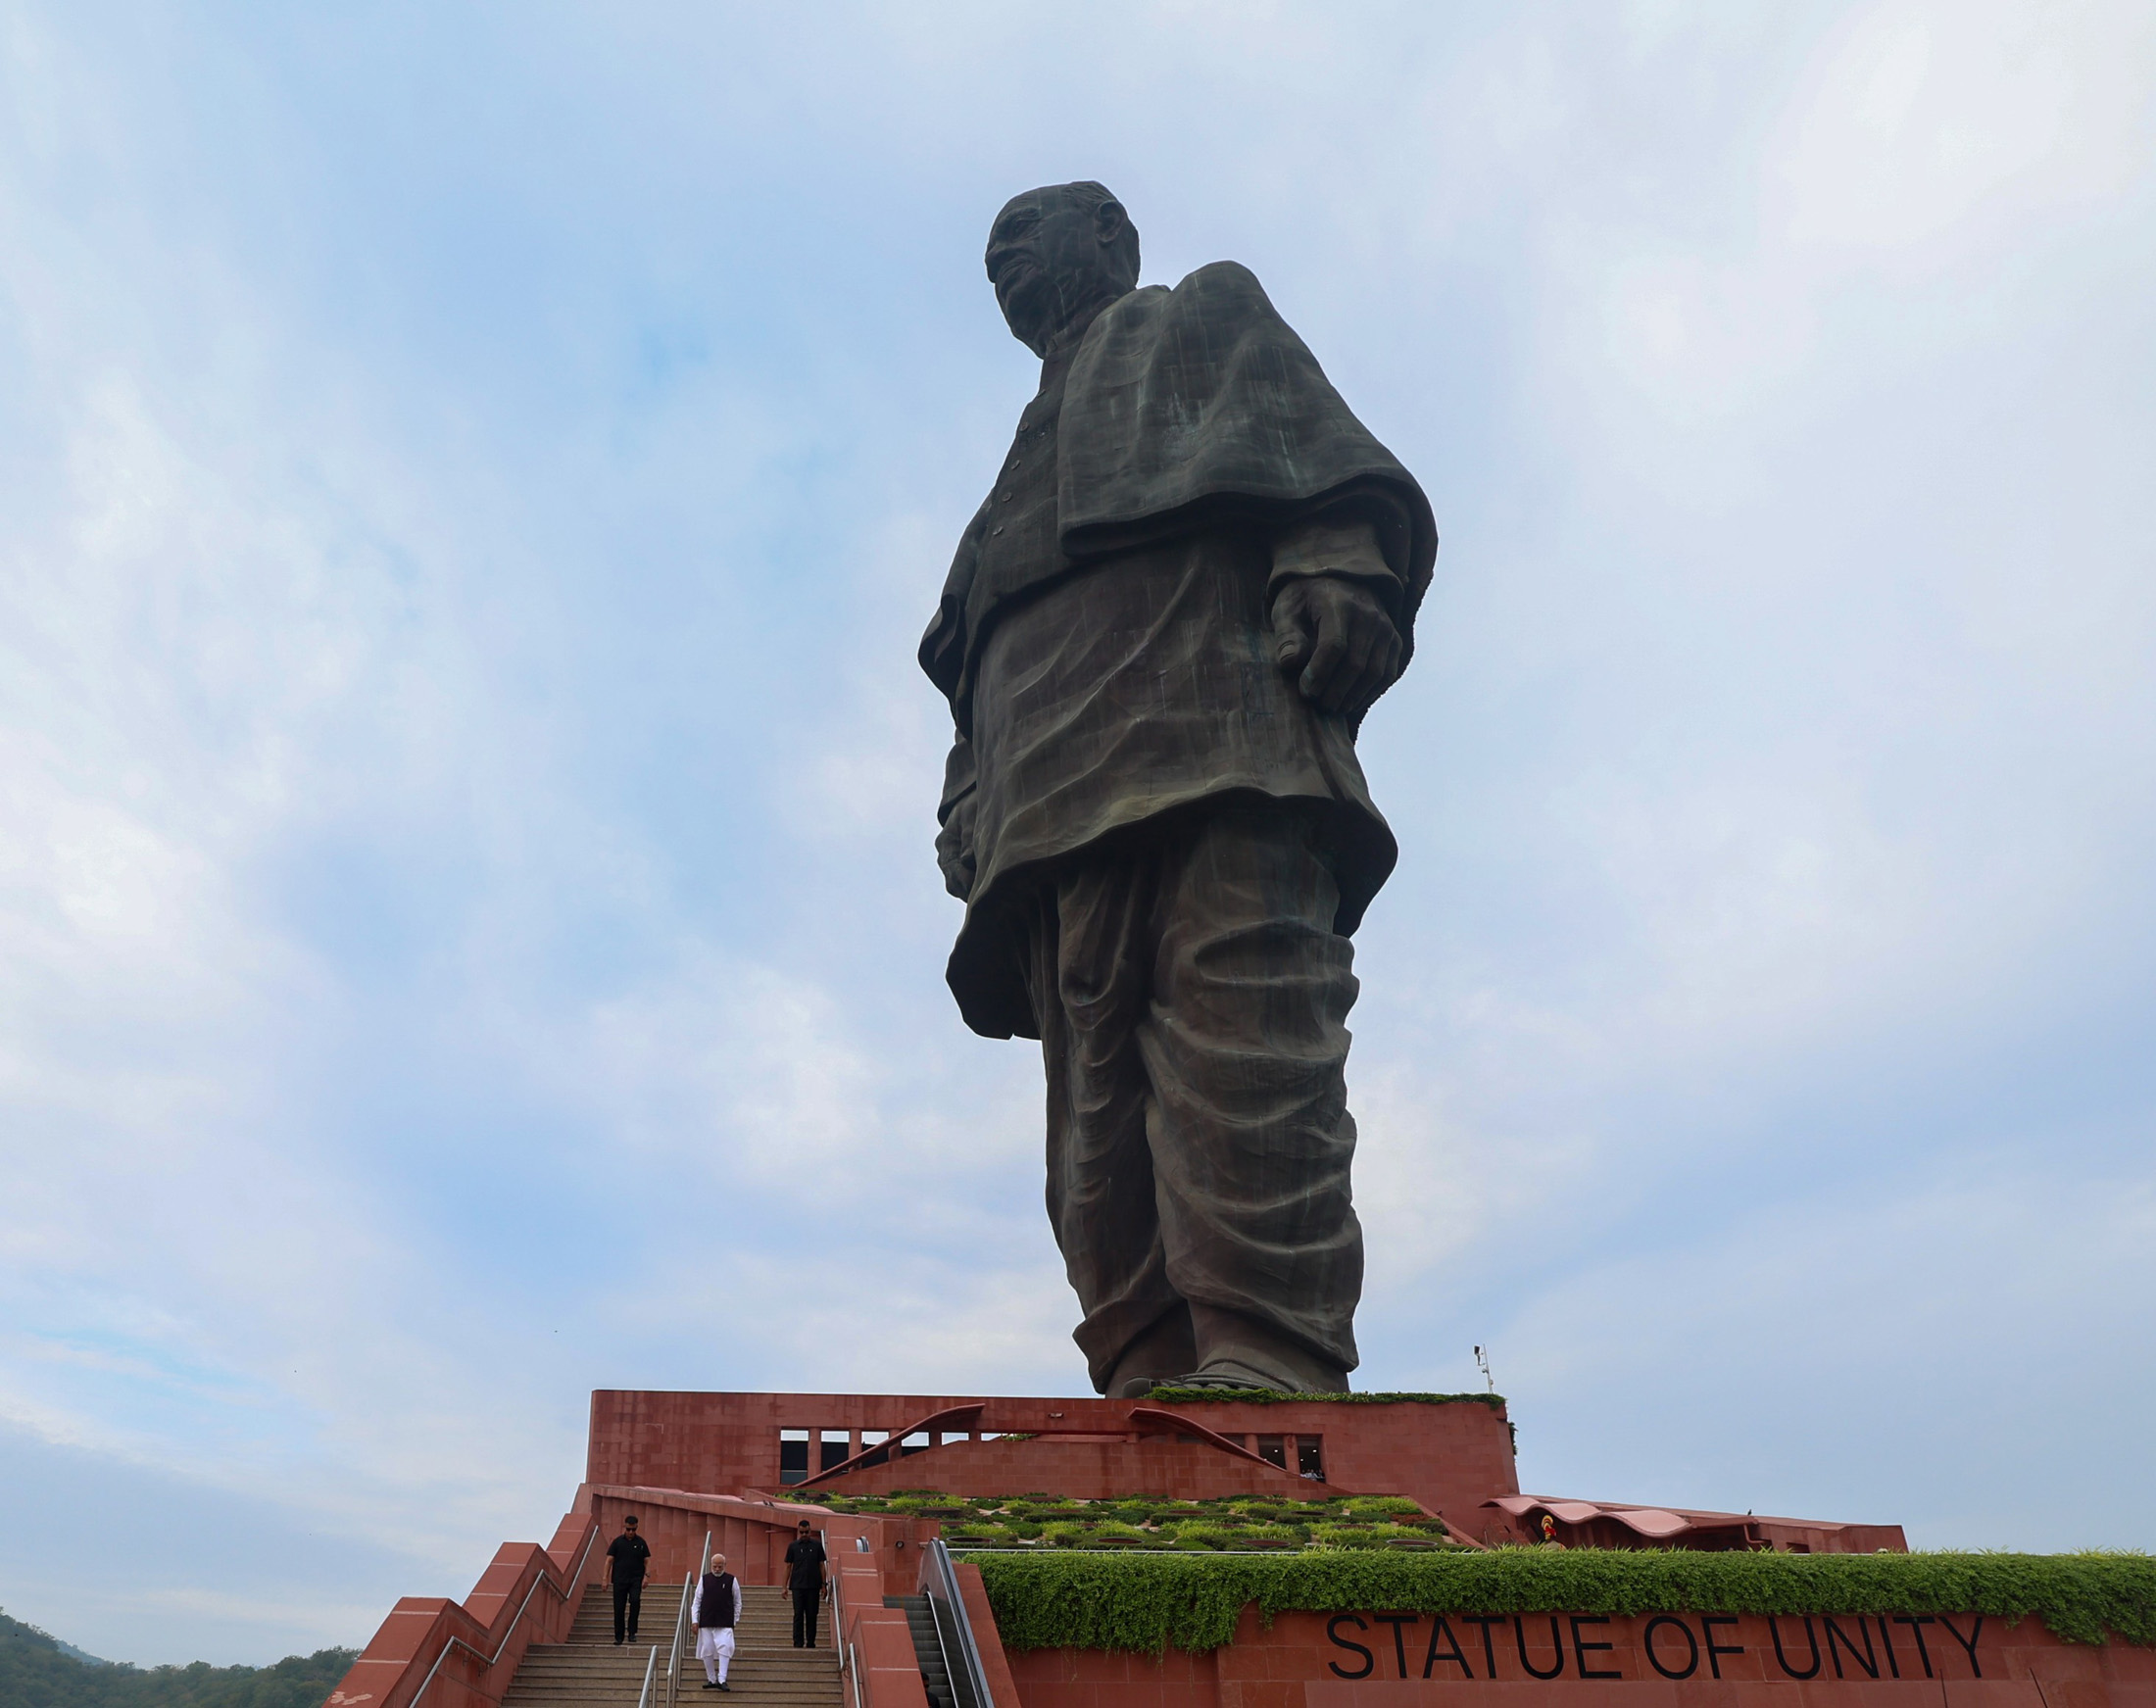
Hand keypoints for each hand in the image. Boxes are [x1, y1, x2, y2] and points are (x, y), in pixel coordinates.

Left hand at [1270, 575, 1402, 719]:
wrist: (1340, 578)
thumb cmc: (1306, 598)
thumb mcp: (1287, 609)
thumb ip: (1286, 635)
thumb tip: (1290, 664)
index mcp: (1338, 603)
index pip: (1334, 645)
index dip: (1320, 673)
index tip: (1305, 691)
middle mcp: (1369, 615)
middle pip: (1356, 663)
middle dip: (1335, 691)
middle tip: (1317, 705)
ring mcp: (1385, 628)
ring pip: (1375, 672)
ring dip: (1353, 696)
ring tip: (1333, 707)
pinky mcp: (1394, 640)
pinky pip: (1387, 673)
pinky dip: (1370, 692)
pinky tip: (1351, 702)